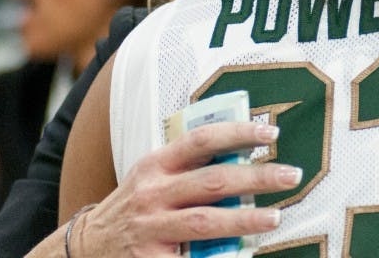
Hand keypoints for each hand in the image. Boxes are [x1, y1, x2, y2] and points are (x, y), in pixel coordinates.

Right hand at [69, 121, 300, 255]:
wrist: (87, 246)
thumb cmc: (135, 205)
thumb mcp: (153, 175)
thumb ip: (188, 165)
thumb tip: (243, 152)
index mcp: (156, 164)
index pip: (201, 141)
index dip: (237, 133)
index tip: (270, 132)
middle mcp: (153, 194)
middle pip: (213, 181)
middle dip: (256, 178)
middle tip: (291, 175)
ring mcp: (151, 229)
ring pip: (206, 221)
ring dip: (244, 219)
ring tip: (275, 217)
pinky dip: (220, 256)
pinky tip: (244, 254)